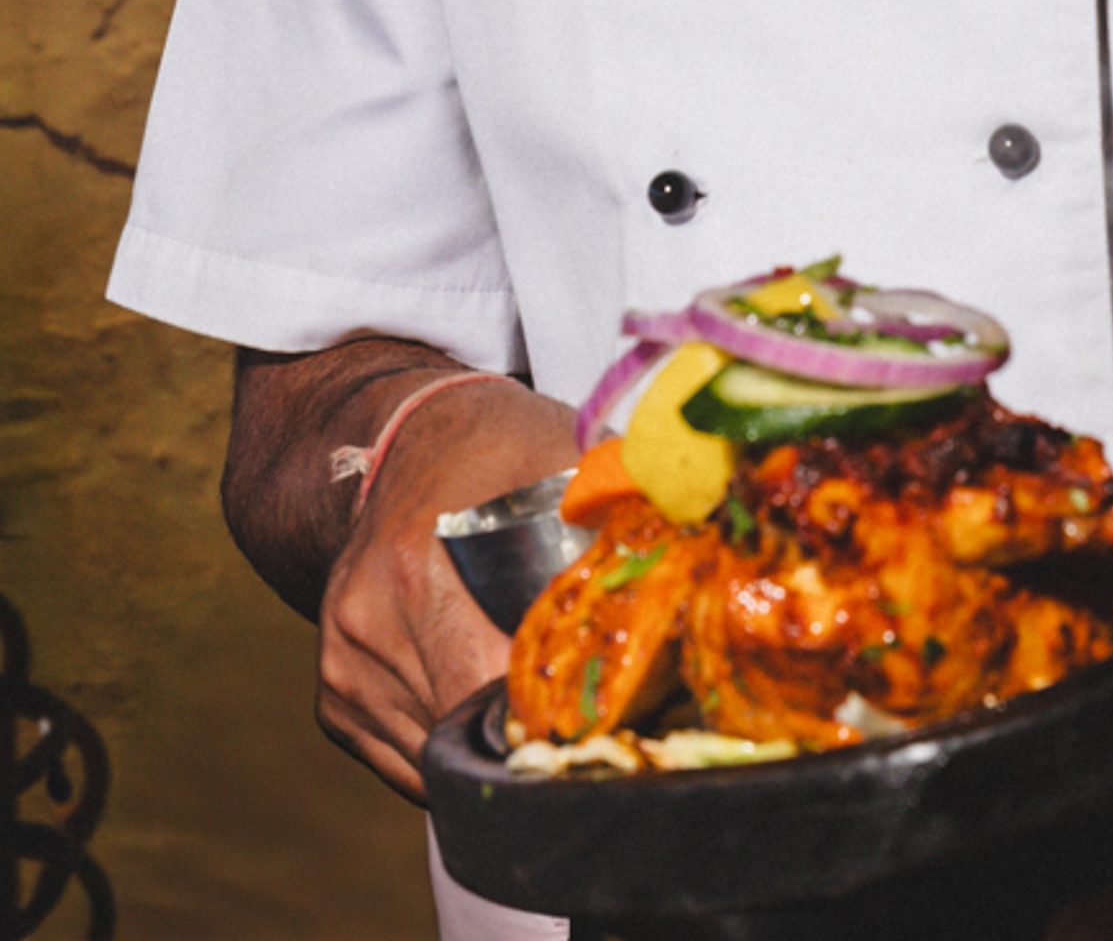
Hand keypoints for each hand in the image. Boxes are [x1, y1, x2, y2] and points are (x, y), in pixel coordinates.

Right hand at [316, 378, 576, 800]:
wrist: (407, 438)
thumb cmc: (497, 445)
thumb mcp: (559, 449)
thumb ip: (615, 500)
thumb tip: (692, 543)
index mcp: (411, 566)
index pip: (484, 683)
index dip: (552, 708)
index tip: (606, 702)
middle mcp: (364, 623)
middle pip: (460, 728)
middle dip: (529, 733)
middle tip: (592, 712)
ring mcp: (342, 666)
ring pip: (432, 757)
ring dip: (489, 744)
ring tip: (543, 703)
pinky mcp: (335, 699)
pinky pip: (406, 760)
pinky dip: (454, 744)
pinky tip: (490, 701)